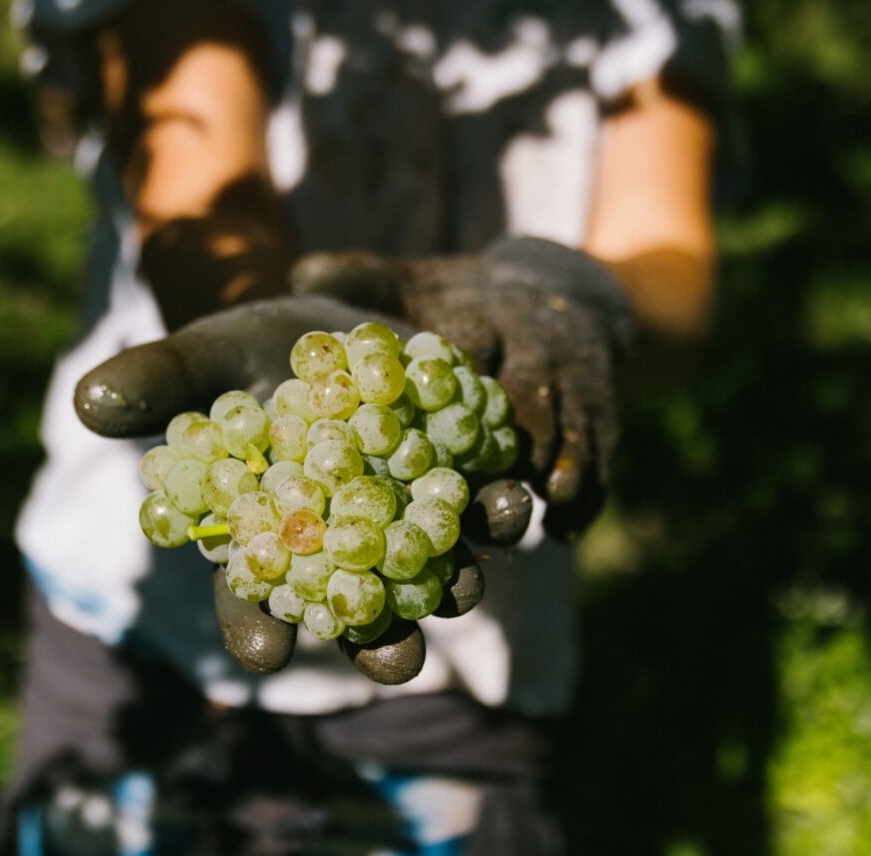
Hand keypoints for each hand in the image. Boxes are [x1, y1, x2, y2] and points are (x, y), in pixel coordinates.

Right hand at [75, 296, 503, 683]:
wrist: (335, 321)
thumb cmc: (257, 349)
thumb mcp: (212, 355)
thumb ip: (162, 382)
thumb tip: (86, 402)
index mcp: (271, 531)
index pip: (257, 590)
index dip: (255, 621)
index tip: (263, 652)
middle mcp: (343, 541)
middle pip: (359, 604)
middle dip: (378, 638)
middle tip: (395, 664)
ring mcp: (407, 516)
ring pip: (434, 569)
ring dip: (456, 583)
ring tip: (468, 586)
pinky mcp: (460, 478)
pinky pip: (484, 506)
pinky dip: (500, 508)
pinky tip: (512, 497)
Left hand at [292, 236, 632, 538]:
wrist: (562, 288)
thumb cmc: (461, 297)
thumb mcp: (414, 279)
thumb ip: (361, 278)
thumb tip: (299, 276)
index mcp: (485, 317)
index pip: (470, 354)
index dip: (453, 391)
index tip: (434, 435)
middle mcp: (537, 348)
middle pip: (528, 402)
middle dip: (514, 447)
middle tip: (492, 498)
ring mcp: (576, 381)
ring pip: (573, 432)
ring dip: (556, 478)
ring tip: (533, 527)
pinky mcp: (602, 410)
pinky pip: (602, 453)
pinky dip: (588, 493)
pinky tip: (566, 533)